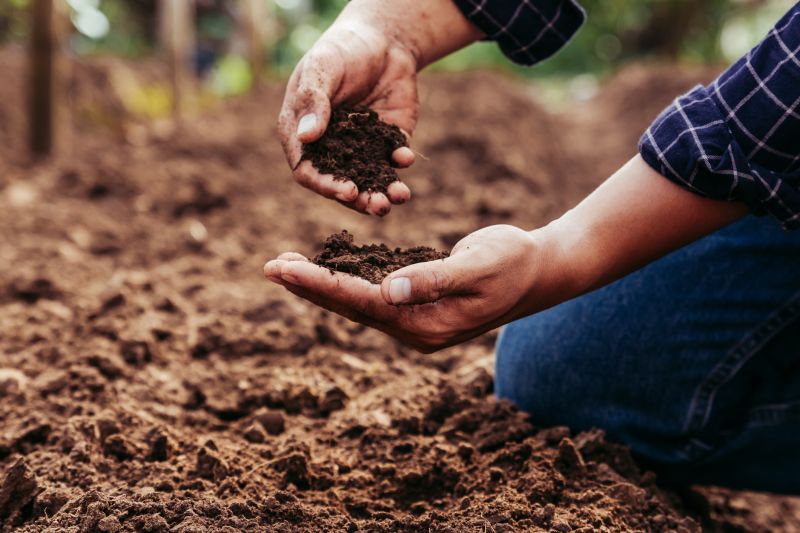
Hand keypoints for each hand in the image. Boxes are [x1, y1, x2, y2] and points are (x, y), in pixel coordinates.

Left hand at [263, 225, 543, 351]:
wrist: (537, 271)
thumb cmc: (513, 263)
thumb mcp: (479, 265)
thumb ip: (435, 278)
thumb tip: (390, 290)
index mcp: (426, 324)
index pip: (363, 303)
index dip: (321, 284)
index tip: (284, 269)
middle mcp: (414, 328)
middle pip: (350, 307)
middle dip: (308, 287)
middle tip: (269, 267)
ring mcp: (415, 319)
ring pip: (356, 302)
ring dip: (321, 284)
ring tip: (285, 266)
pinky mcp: (416, 305)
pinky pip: (371, 294)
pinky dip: (344, 280)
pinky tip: (324, 268)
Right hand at [277, 0, 482, 215]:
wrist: (382, 39)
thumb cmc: (341, 50)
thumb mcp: (322, 69)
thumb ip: (314, 101)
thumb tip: (306, 136)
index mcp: (303, 133)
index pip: (308, 170)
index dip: (326, 185)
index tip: (347, 192)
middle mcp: (331, 147)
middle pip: (340, 183)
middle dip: (360, 199)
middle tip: (378, 206)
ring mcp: (360, 146)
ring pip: (370, 179)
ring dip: (383, 191)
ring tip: (399, 197)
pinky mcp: (388, 140)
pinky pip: (394, 159)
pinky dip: (400, 161)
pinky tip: (405, 156)